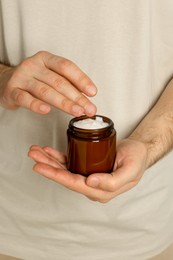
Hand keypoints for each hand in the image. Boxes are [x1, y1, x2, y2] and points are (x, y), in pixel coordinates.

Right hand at [0, 51, 96, 115]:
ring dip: (63, 103)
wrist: (5, 81)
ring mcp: (22, 77)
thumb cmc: (34, 80)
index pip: (66, 67)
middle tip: (89, 109)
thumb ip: (67, 83)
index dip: (81, 79)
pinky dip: (36, 105)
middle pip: (58, 81)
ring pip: (45, 91)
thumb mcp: (50, 75)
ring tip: (76, 112)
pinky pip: (24, 98)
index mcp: (46, 59)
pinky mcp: (12, 91)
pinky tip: (46, 110)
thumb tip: (87, 97)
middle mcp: (33, 65)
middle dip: (76, 97)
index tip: (93, 92)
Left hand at [28, 139, 147, 202]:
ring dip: (49, 161)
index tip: (40, 167)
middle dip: (48, 166)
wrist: (139, 152)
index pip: (75, 184)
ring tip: (36, 151)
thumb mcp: (130, 171)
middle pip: (65, 177)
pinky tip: (48, 151)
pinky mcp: (87, 167)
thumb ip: (113, 182)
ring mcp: (88, 176)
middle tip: (34, 155)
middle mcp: (92, 186)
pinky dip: (58, 157)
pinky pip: (70, 163)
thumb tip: (91, 183)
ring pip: (65, 170)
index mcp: (102, 191)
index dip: (57, 176)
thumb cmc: (136, 160)